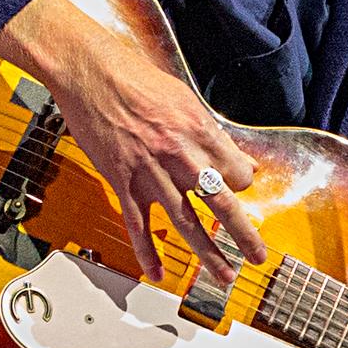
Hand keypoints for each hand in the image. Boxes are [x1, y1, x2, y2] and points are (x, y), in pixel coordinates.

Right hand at [0, 0, 263, 282]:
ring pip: (184, 221)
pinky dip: (146, 252)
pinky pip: (137, 224)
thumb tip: (234, 158)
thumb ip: (209, 133)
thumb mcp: (184, 99)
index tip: (240, 189)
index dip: (242, 183)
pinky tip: (156, 273)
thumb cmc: (135, 79)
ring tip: (223, 275)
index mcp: (198, 130)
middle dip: (243, 234)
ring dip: (207, 253)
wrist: (89, 72)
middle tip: (258, 257)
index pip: (236, 172)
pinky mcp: (121, 181)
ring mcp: (149, 172)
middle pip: (220, 203)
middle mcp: (178, 154)